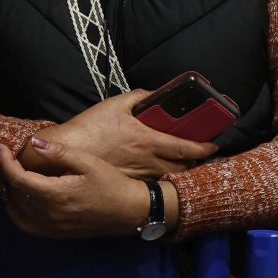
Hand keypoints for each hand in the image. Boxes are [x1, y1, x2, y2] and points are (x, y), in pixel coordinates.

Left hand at [0, 137, 158, 239]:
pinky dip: (17, 211)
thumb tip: (34, 143)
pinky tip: (23, 199)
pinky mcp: (53, 234)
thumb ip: (60, 153)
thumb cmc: (111, 183)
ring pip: (15, 210)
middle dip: (8, 174)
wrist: (129, 211)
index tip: (2, 148)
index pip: (17, 178)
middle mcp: (46, 214)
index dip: (6, 162)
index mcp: (53, 194)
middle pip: (13, 193)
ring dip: (11, 192)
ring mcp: (48, 227)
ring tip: (16, 176)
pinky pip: (24, 224)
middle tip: (10, 158)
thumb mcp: (88, 162)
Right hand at [30, 90, 218, 178]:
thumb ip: (140, 97)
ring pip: (165, 176)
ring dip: (175, 170)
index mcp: (148, 141)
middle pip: (181, 168)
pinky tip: (154, 170)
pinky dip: (156, 177)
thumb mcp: (117, 104)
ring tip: (179, 162)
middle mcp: (147, 162)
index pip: (185, 149)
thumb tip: (154, 94)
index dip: (203, 149)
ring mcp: (137, 176)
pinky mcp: (125, 183)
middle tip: (199, 155)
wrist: (64, 154)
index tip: (213, 147)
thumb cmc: (90, 127)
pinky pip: (148, 182)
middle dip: (193, 163)